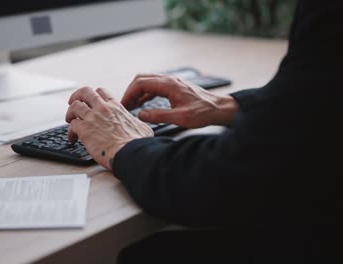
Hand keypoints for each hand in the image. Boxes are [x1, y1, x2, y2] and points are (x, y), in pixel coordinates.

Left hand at [66, 87, 153, 169]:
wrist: (130, 153)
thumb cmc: (137, 143)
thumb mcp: (141, 127)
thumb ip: (134, 122)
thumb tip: (137, 124)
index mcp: (115, 107)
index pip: (101, 92)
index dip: (94, 95)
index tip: (91, 101)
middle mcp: (102, 108)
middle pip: (84, 92)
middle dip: (76, 97)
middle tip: (74, 103)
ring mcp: (92, 118)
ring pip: (74, 107)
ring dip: (70, 113)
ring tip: (70, 120)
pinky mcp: (84, 130)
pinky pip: (72, 126)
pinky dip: (70, 132)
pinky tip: (72, 138)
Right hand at [121, 74, 238, 127]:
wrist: (219, 108)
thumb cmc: (204, 112)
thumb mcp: (180, 118)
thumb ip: (159, 116)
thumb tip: (141, 115)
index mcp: (169, 84)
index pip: (141, 83)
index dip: (129, 93)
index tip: (123, 104)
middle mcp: (169, 80)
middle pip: (141, 79)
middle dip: (130, 91)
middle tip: (124, 105)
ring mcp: (171, 82)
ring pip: (147, 82)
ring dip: (137, 93)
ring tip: (130, 106)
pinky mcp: (174, 87)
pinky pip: (154, 87)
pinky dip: (145, 94)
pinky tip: (142, 105)